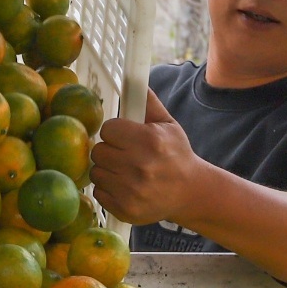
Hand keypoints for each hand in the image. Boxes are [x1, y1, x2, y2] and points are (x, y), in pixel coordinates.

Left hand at [89, 88, 210, 227]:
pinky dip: (108, 189)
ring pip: (96, 172)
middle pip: (98, 151)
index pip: (108, 129)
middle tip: (125, 154)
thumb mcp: (169, 125)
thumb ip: (147, 102)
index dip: (115, 132)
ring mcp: (131, 191)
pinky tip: (125, 186)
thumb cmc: (176, 155)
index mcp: (149, 141)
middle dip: (109, 150)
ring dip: (106, 170)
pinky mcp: (125, 209)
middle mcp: (139, 166)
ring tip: (125, 170)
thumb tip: (133, 78)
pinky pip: (99, 192)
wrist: (190, 192)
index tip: (125, 137)